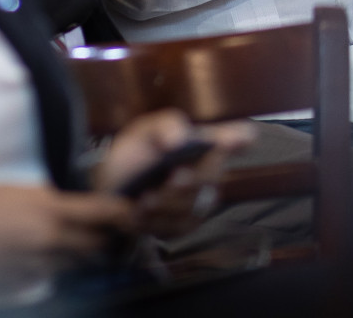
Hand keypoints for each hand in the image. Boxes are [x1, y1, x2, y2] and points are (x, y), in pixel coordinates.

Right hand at [0, 185, 132, 296]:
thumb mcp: (12, 191)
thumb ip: (46, 198)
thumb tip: (64, 204)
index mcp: (50, 213)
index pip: (104, 213)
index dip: (125, 213)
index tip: (134, 210)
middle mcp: (52, 246)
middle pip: (100, 246)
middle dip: (109, 238)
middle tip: (112, 230)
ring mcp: (42, 273)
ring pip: (78, 264)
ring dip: (81, 255)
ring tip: (69, 242)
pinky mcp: (29, 292)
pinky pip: (53, 280)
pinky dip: (53, 270)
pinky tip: (33, 260)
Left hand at [94, 108, 255, 237]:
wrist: (112, 186)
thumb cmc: (137, 152)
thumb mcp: (146, 131)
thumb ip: (165, 126)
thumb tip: (179, 138)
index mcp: (203, 143)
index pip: (234, 138)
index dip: (237, 138)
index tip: (240, 137)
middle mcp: (208, 173)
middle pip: (209, 179)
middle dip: (189, 181)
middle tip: (171, 179)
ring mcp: (198, 202)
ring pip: (191, 207)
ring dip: (165, 204)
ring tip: (143, 199)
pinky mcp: (184, 225)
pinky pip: (176, 226)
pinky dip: (154, 221)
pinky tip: (137, 212)